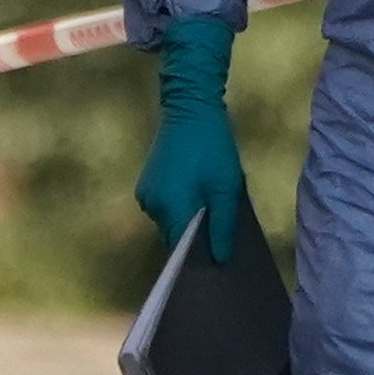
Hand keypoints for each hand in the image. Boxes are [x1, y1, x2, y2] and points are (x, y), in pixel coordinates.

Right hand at [137, 18, 255, 265]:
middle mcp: (152, 206)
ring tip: (211, 217)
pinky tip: (198, 201)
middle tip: (219, 241)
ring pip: (170, 222)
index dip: (197, 260)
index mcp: (172, 208)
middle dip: (194, 241)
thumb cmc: (212, 148)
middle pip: (174, 237)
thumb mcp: (226, 187)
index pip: (181, 249)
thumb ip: (222, 225)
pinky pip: (165, 208)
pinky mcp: (148, 183)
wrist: (189, 107)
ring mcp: (147, 195)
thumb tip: (218, 259)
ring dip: (188, 223)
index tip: (214, 267)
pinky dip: (180, 209)